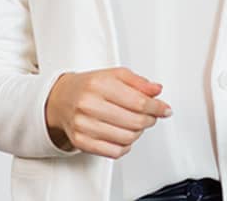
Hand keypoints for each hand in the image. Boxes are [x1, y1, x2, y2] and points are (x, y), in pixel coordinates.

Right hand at [44, 67, 172, 157]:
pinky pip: (114, 152)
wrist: (61, 99)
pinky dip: (126, 146)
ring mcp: (83, 126)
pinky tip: (125, 136)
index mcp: (99, 85)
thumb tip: (157, 90)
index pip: (138, 102)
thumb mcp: (115, 75)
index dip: (157, 107)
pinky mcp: (81, 142)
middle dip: (150, 120)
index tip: (165, 109)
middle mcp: (89, 105)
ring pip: (127, 138)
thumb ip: (139, 82)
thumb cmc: (90, 87)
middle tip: (152, 116)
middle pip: (134, 121)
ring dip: (139, 133)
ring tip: (137, 124)